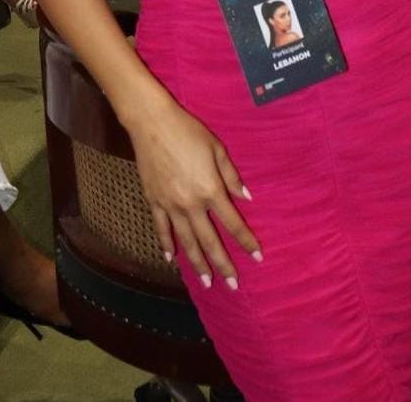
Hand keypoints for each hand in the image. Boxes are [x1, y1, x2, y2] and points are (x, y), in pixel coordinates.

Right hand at [128, 100, 261, 289]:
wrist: (152, 124)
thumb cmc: (189, 132)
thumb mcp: (217, 149)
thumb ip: (231, 176)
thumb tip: (246, 198)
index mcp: (210, 189)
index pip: (232, 222)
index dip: (246, 241)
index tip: (257, 257)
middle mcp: (191, 204)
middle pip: (210, 240)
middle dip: (223, 264)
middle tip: (233, 285)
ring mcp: (170, 205)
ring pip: (186, 241)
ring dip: (198, 264)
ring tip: (207, 282)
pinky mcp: (154, 201)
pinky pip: (161, 229)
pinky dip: (166, 245)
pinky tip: (171, 259)